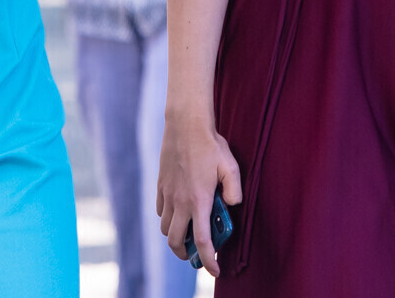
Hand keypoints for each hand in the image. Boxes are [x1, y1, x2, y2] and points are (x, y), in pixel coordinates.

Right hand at [157, 112, 243, 276]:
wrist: (185, 124)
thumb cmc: (210, 144)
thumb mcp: (231, 167)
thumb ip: (234, 191)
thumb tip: (231, 206)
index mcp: (199, 201)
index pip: (202, 241)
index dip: (208, 261)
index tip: (214, 270)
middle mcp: (180, 202)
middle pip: (176, 242)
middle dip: (185, 255)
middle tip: (196, 255)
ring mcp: (168, 194)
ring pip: (165, 228)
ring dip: (176, 237)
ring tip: (188, 233)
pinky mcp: (161, 186)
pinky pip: (160, 212)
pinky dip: (168, 219)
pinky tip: (178, 213)